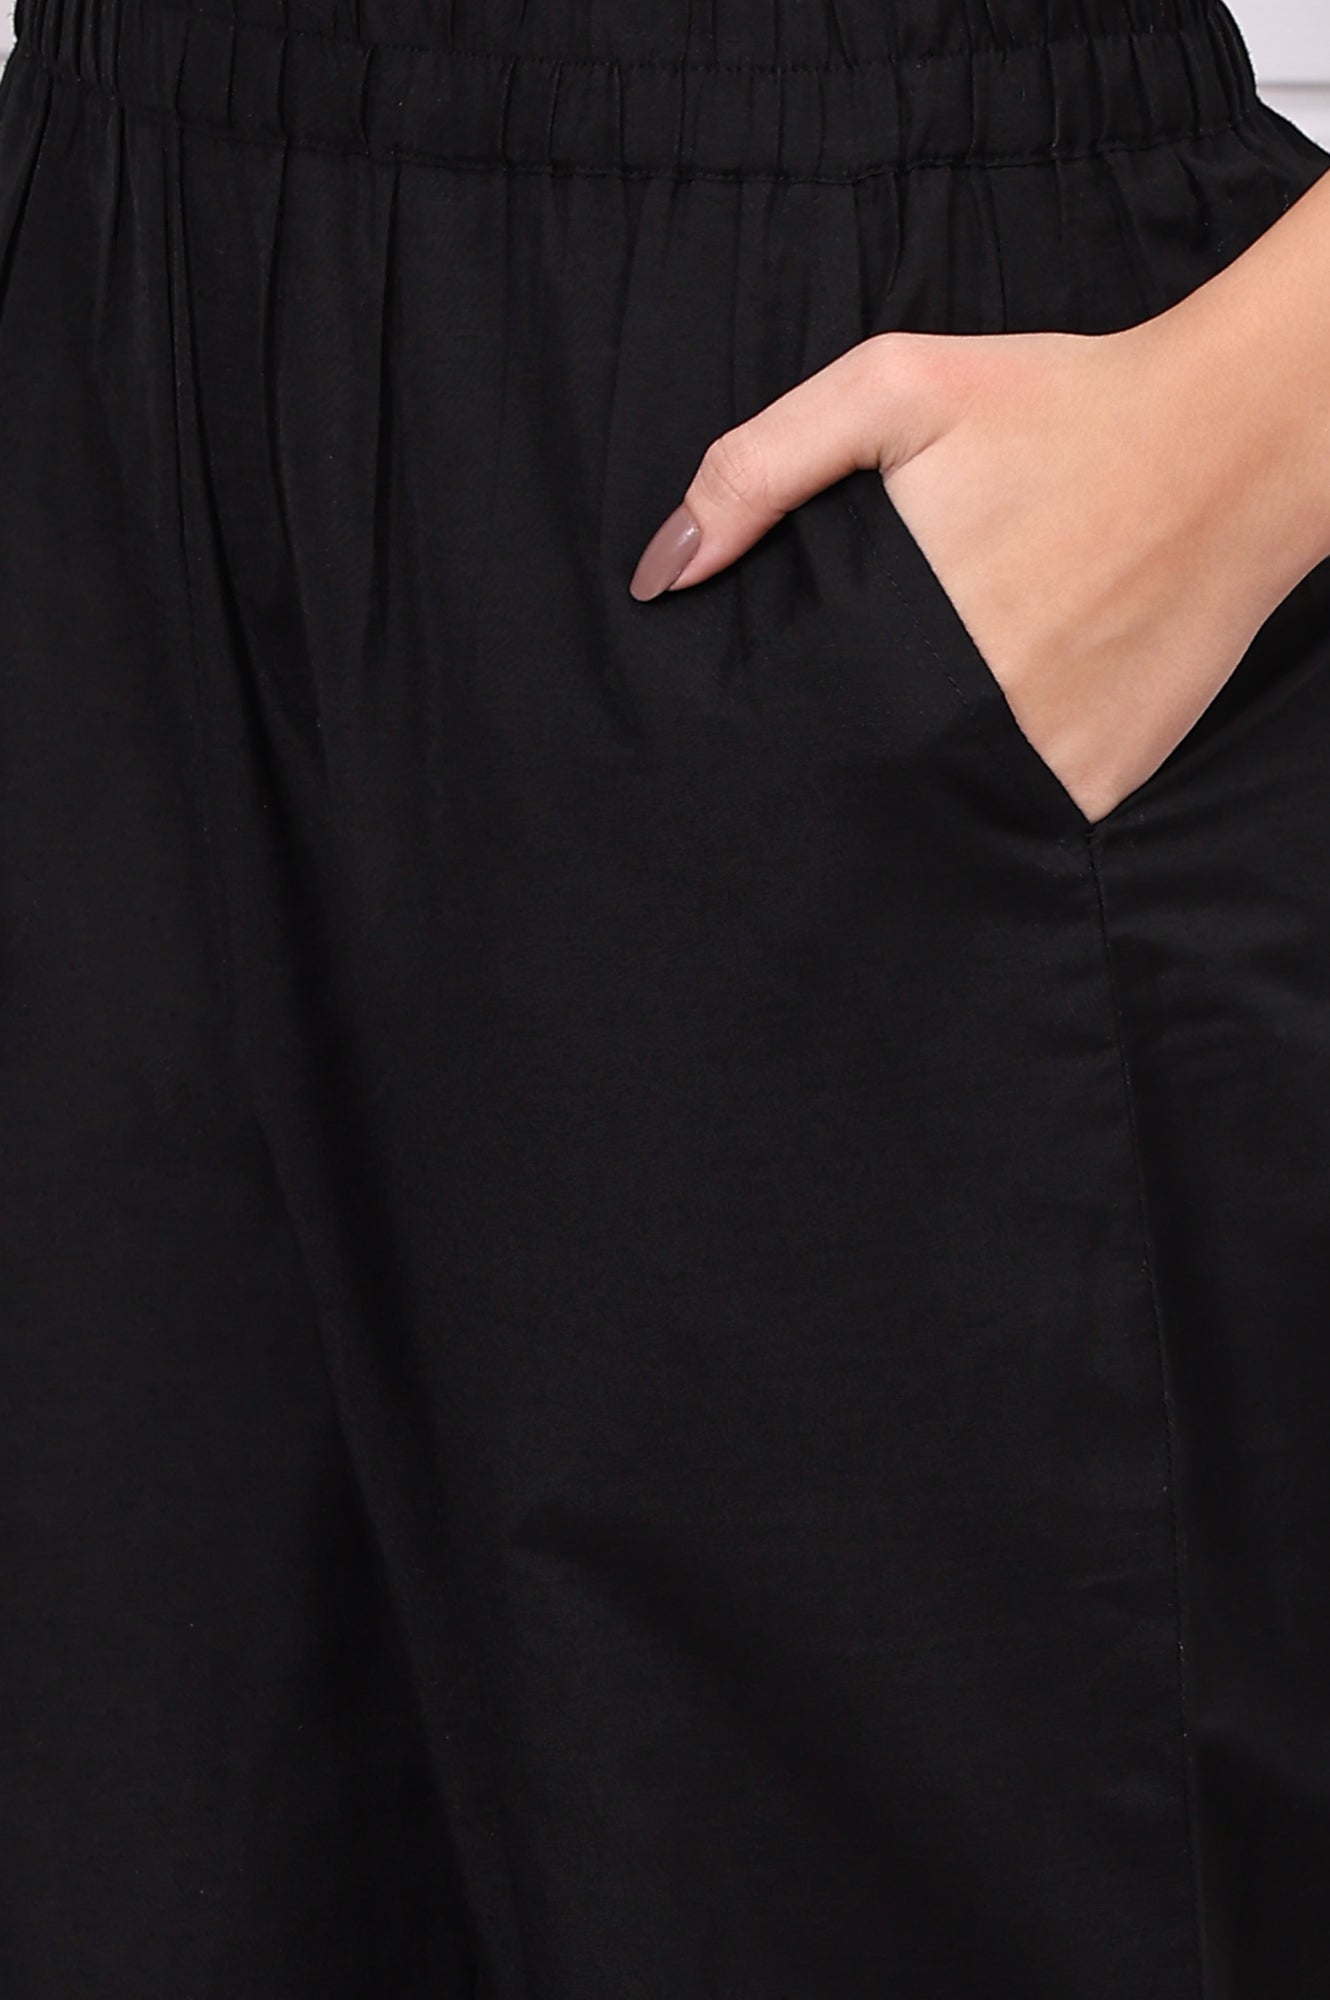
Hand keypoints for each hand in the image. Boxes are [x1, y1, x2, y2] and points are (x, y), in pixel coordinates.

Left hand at [629, 299, 1329, 825]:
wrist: (1234, 442)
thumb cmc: (1060, 406)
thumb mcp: (892, 389)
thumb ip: (760, 469)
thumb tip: (664, 571)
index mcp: (892, 631)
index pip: (787, 716)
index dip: (769, 711)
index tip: (785, 687)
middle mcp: (960, 715)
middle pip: (853, 768)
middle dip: (839, 739)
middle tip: (878, 675)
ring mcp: (1035, 764)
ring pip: (932, 803)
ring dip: (919, 769)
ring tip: (949, 689)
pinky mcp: (1096, 786)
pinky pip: (1016, 812)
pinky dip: (999, 784)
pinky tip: (1014, 714)